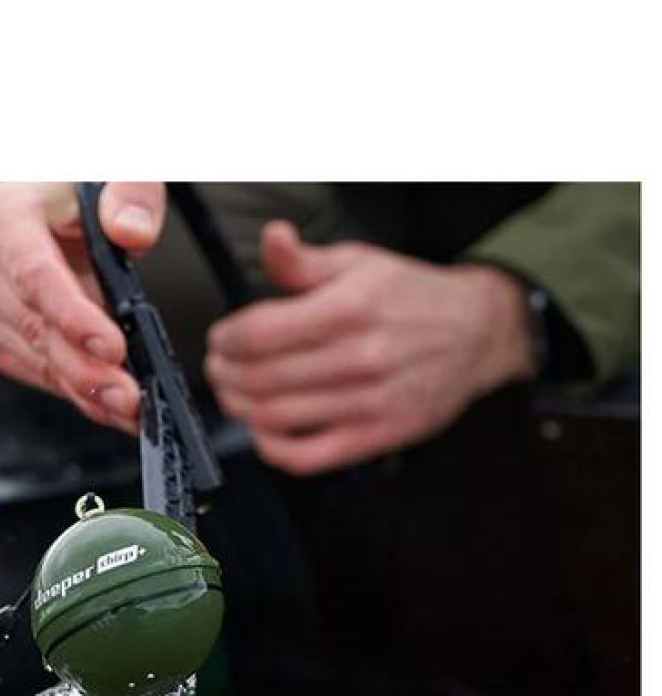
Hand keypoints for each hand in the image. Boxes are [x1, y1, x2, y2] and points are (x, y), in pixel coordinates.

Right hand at [0, 182, 166, 434]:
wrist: (59, 209)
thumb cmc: (85, 193)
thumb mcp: (120, 172)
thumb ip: (133, 192)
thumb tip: (130, 231)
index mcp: (2, 213)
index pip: (31, 271)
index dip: (72, 314)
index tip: (111, 346)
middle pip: (32, 325)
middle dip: (84, 367)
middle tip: (129, 395)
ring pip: (32, 357)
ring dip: (82, 389)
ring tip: (129, 406)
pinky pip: (32, 372)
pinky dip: (72, 392)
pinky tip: (107, 403)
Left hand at [204, 222, 536, 474]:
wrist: (478, 334)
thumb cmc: (410, 298)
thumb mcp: (359, 263)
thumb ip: (304, 261)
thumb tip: (272, 238)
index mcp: (351, 308)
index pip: (261, 332)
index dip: (227, 339)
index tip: (221, 338)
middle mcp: (361, 356)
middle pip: (261, 378)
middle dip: (225, 374)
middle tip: (219, 367)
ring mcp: (369, 402)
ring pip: (276, 417)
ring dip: (240, 408)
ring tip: (234, 394)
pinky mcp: (377, 436)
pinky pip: (308, 457)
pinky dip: (273, 448)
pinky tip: (264, 430)